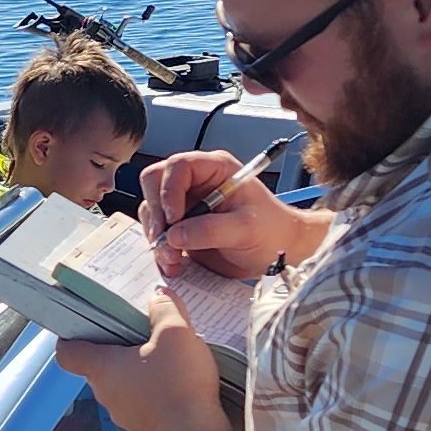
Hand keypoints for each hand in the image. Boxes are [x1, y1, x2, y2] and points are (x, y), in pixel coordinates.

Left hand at [54, 284, 239, 430]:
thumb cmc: (178, 383)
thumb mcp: (176, 333)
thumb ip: (164, 308)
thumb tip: (158, 296)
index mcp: (102, 368)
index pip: (67, 353)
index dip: (70, 337)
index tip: (84, 327)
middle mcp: (105, 394)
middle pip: (98, 366)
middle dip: (116, 349)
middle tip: (139, 332)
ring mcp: (124, 414)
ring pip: (121, 385)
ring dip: (137, 371)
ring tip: (164, 357)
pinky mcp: (144, 428)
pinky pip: (141, 403)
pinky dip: (153, 392)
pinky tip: (177, 382)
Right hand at [141, 149, 318, 281]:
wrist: (279, 252)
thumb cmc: (272, 231)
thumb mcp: (246, 229)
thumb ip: (211, 230)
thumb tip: (175, 235)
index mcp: (215, 169)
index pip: (177, 167)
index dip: (169, 191)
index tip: (174, 219)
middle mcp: (196, 182)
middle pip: (154, 183)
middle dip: (156, 215)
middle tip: (166, 242)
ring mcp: (186, 203)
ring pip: (151, 209)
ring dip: (156, 236)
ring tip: (174, 259)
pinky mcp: (182, 226)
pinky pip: (158, 231)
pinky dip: (160, 249)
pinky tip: (175, 263)